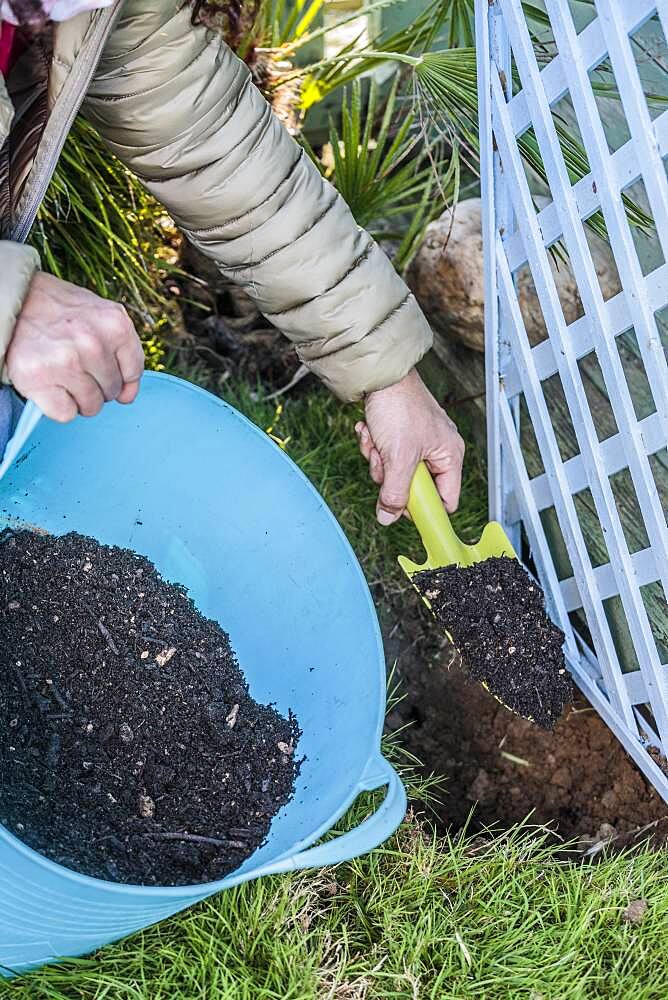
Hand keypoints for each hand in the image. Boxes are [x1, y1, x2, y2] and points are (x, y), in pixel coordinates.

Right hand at [5, 272, 144, 421]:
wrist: (17, 302)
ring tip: (61, 372)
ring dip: (77, 397)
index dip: (118, 376)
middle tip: (74, 364)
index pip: (134, 372)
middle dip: (95, 385)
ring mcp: (66, 361)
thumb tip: (127, 396)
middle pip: (111, 392)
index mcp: (116, 324)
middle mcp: (93, 342)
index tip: (99, 365)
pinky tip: (50, 384)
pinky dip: (58, 406)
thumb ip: (123, 353)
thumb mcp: (101, 318)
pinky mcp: (39, 378)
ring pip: (91, 406)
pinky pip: (66, 414)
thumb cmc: (62, 313)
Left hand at [355, 368, 464, 525]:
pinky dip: (374, 446)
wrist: (378, 374)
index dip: (424, 509)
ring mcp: (417, 442)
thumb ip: (395, 493)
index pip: (446, 500)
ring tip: (375, 441)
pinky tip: (369, 431)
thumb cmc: (398, 406)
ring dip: (378, 460)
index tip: (401, 511)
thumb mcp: (398, 457)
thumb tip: (388, 518)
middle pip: (414, 487)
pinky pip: (385, 454)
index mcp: (449, 456)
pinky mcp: (399, 434)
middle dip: (391, 477)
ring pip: (395, 471)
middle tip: (383, 464)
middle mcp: (437, 450)